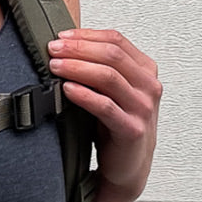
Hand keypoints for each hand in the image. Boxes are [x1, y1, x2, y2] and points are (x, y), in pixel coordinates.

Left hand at [48, 28, 160, 201]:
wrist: (128, 165)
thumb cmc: (115, 125)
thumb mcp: (111, 90)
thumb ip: (98, 67)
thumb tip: (64, 45)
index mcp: (145, 70)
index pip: (116, 40)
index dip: (86, 35)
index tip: (61, 37)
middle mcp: (148, 86)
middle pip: (112, 55)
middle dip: (78, 49)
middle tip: (53, 49)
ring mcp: (142, 108)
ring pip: (109, 76)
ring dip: (77, 67)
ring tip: (55, 66)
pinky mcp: (131, 129)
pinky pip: (105, 106)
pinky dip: (84, 94)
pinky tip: (67, 89)